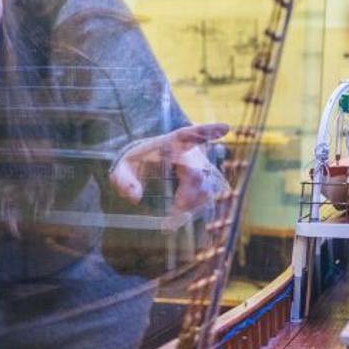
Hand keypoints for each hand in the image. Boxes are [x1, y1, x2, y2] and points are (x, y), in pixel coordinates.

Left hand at [109, 123, 230, 212]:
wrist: (150, 164)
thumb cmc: (138, 162)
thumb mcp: (123, 167)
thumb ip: (121, 178)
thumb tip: (134, 196)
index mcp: (173, 143)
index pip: (191, 134)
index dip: (209, 131)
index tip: (226, 128)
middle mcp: (192, 153)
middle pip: (198, 174)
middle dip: (187, 196)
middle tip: (172, 212)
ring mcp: (201, 167)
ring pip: (205, 189)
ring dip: (189, 206)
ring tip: (169, 219)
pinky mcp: (205, 182)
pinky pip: (206, 198)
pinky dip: (192, 211)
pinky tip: (174, 221)